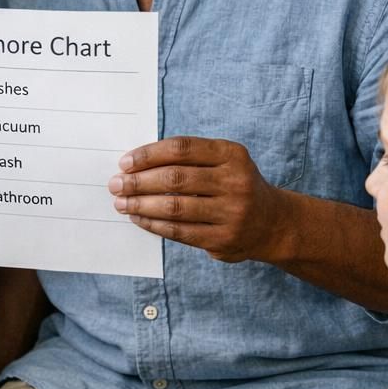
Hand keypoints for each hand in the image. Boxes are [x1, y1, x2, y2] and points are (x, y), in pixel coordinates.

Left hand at [109, 136, 293, 263]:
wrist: (272, 223)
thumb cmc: (233, 185)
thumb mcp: (223, 162)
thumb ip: (188, 159)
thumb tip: (136, 164)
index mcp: (232, 154)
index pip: (182, 149)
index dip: (149, 154)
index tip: (125, 162)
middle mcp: (235, 182)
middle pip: (176, 178)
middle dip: (139, 181)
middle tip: (115, 184)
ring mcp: (232, 213)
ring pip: (175, 207)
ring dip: (141, 205)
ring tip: (121, 203)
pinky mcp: (223, 239)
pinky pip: (179, 231)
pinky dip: (153, 224)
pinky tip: (138, 218)